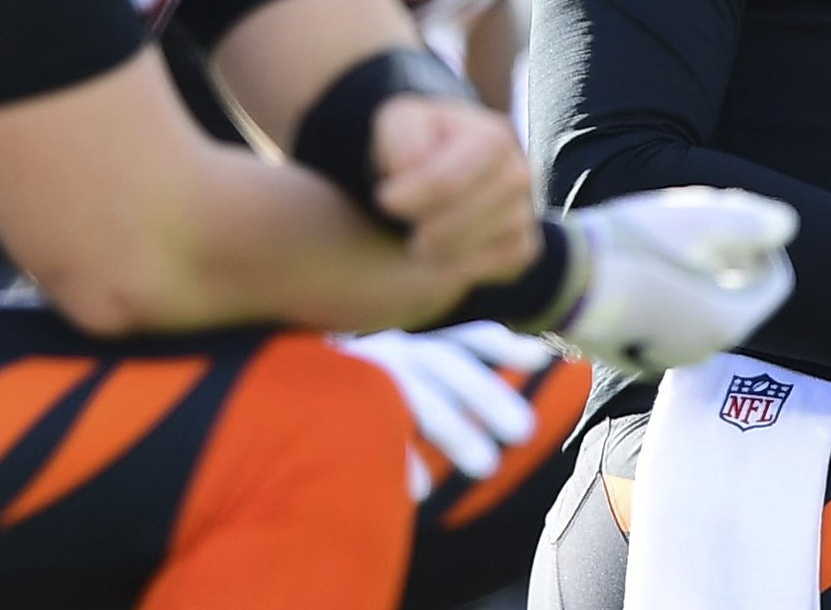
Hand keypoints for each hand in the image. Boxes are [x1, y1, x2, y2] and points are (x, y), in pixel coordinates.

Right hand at [335, 322, 556, 498]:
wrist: (289, 399)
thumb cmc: (365, 397)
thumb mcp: (412, 382)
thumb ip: (457, 376)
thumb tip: (535, 359)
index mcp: (417, 346)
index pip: (463, 339)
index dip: (501, 345)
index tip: (541, 359)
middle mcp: (393, 351)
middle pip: (446, 362)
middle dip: (487, 394)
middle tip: (525, 431)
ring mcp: (364, 372)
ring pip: (418, 395)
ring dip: (455, 428)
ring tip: (488, 466)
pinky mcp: (335, 402)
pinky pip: (375, 427)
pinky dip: (400, 459)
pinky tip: (421, 491)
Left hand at [372, 94, 538, 289]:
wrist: (438, 170)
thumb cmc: (420, 146)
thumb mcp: (400, 125)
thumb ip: (403, 139)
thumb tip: (413, 167)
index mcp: (493, 136)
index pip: (453, 177)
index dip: (418, 194)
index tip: (385, 201)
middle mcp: (519, 171)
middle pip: (477, 211)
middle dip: (436, 228)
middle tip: (409, 233)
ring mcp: (526, 208)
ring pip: (495, 239)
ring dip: (451, 250)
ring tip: (421, 246)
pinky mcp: (525, 242)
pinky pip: (507, 261)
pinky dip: (473, 266)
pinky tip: (446, 259)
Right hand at [550, 187, 797, 374]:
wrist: (557, 279)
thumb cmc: (632, 245)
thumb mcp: (697, 219)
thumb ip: (752, 221)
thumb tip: (787, 225)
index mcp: (727, 322)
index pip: (773, 285)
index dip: (765, 247)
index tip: (742, 218)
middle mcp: (701, 350)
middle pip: (735, 298)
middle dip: (729, 260)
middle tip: (701, 223)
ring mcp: (661, 357)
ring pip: (698, 312)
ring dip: (696, 278)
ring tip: (669, 240)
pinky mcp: (627, 355)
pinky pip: (664, 324)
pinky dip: (666, 297)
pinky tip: (639, 266)